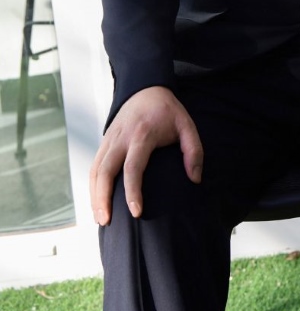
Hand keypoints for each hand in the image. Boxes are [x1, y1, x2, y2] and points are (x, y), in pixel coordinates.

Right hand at [89, 85, 202, 225]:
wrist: (145, 89)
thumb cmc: (168, 111)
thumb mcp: (187, 125)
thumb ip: (193, 151)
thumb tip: (194, 179)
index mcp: (142, 134)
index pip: (133, 167)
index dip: (133, 191)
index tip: (136, 212)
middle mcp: (121, 138)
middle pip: (105, 171)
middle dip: (103, 198)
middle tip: (106, 222)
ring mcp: (109, 139)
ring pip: (95, 169)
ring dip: (94, 195)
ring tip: (100, 218)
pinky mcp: (104, 140)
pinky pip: (94, 165)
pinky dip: (92, 185)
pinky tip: (97, 202)